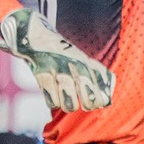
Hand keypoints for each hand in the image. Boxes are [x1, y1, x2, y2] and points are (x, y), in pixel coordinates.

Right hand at [0, 8, 114, 111]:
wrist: (35, 38)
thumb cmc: (63, 54)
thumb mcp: (84, 60)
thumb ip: (100, 76)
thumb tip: (108, 100)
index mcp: (88, 63)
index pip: (103, 88)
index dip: (100, 99)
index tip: (96, 100)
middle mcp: (76, 66)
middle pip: (90, 98)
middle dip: (88, 104)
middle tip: (83, 102)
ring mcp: (59, 70)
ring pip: (70, 105)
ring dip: (68, 105)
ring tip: (67, 100)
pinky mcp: (43, 74)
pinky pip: (52, 102)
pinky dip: (53, 101)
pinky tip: (53, 95)